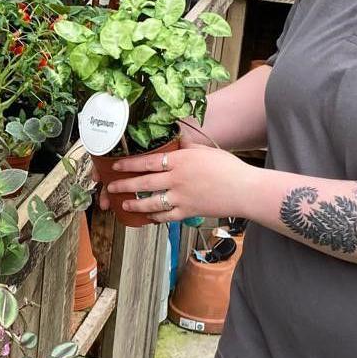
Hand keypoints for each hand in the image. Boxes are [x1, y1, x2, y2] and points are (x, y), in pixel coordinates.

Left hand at [102, 146, 255, 223]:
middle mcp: (176, 180)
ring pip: (150, 203)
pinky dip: (155, 218)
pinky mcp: (188, 212)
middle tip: (111, 187)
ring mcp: (181, 198)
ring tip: (124, 205)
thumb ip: (187, 147)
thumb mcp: (206, 151)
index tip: (116, 166)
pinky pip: (166, 216)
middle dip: (124, 186)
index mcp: (179, 161)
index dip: (129, 165)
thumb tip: (176, 139)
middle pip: (143, 183)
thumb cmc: (229, 168)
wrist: (244, 190)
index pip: (147, 162)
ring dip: (135, 204)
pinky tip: (149, 218)